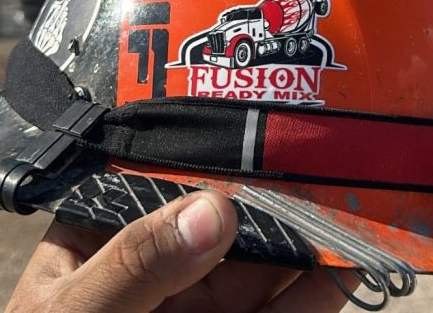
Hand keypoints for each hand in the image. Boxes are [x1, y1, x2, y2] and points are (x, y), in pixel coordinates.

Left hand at [5, 190, 356, 312]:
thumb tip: (212, 209)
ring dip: (311, 239)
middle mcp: (167, 261)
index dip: (220, 157)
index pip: (172, 180)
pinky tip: (349, 265)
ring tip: (355, 208)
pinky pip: (284, 311)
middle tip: (332, 168)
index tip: (269, 137)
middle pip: (233, 218)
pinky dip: (318, 291)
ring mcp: (205, 303)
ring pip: (268, 262)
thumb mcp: (77, 312)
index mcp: (112, 234)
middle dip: (281, 196)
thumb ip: (139, 264)